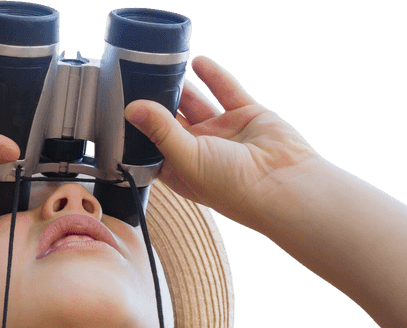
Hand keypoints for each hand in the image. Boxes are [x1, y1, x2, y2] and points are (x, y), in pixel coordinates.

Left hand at [125, 55, 322, 230]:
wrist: (282, 183)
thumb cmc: (232, 186)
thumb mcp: (187, 158)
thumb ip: (160, 130)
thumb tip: (132, 109)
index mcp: (182, 169)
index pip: (153, 146)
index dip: (140, 129)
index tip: (123, 107)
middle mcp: (201, 151)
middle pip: (172, 121)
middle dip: (157, 103)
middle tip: (139, 81)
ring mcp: (223, 132)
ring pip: (196, 103)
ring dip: (181, 88)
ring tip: (162, 69)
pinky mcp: (245, 115)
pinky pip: (225, 90)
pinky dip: (212, 76)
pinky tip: (196, 62)